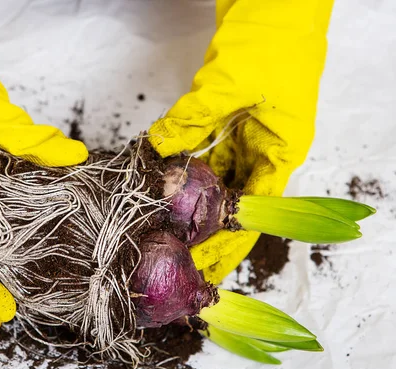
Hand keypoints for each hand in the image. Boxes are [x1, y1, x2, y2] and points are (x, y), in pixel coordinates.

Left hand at [148, 0, 333, 283]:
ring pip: (216, 176)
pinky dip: (185, 163)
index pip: (256, 211)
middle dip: (206, 227)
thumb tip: (158, 148)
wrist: (274, 0)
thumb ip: (192, 120)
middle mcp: (266, 146)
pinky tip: (164, 178)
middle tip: (177, 254)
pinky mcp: (228, 117)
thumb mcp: (230, 83)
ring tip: (166, 224)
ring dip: (192, 196)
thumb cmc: (273, 37)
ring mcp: (246, 132)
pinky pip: (205, 149)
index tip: (207, 269)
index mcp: (282, 149)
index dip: (231, 243)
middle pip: (234, 200)